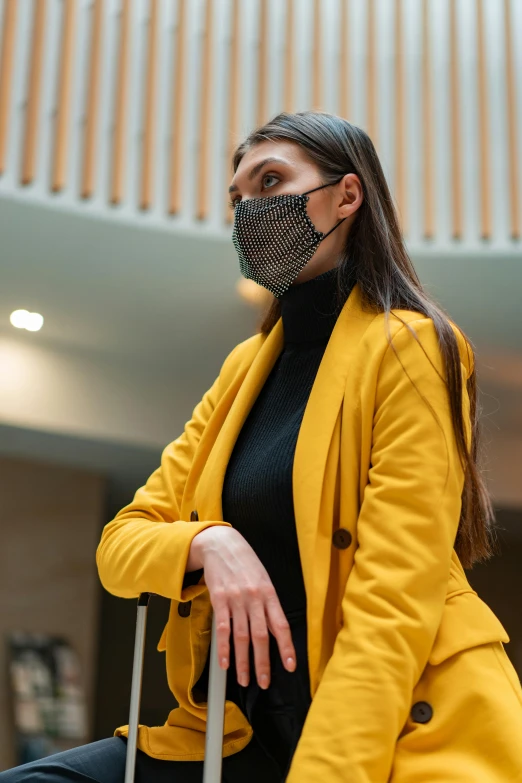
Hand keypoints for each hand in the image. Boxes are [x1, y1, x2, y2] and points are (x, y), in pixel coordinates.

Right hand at [187, 526, 296, 688]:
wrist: (221, 544)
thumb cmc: (245, 562)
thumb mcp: (263, 579)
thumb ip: (268, 604)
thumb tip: (275, 631)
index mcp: (269, 593)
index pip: (281, 625)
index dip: (286, 647)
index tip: (290, 666)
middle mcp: (254, 598)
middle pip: (260, 636)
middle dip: (263, 663)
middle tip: (263, 682)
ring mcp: (236, 599)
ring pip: (241, 636)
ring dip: (243, 662)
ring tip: (245, 679)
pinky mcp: (219, 600)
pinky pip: (222, 629)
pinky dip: (223, 648)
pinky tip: (225, 663)